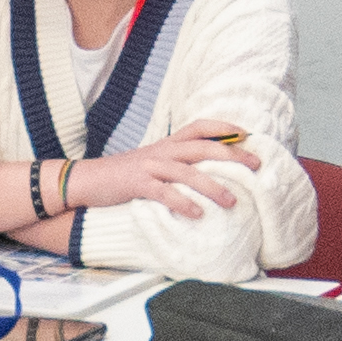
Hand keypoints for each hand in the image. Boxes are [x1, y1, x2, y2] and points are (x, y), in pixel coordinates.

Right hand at [79, 134, 251, 220]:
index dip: (223, 126)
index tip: (246, 133)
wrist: (85, 180)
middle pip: (202, 147)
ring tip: (231, 201)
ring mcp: (149, 166)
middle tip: (256, 165)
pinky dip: (182, 202)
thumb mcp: (152, 163)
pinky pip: (164, 192)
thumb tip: (205, 174)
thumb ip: (175, 164)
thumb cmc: (122, 176)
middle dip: (231, 155)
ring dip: (212, 186)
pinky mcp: (137, 184)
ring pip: (187, 171)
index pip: (198, 127)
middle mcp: (161, 151)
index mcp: (166, 144)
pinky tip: (197, 214)